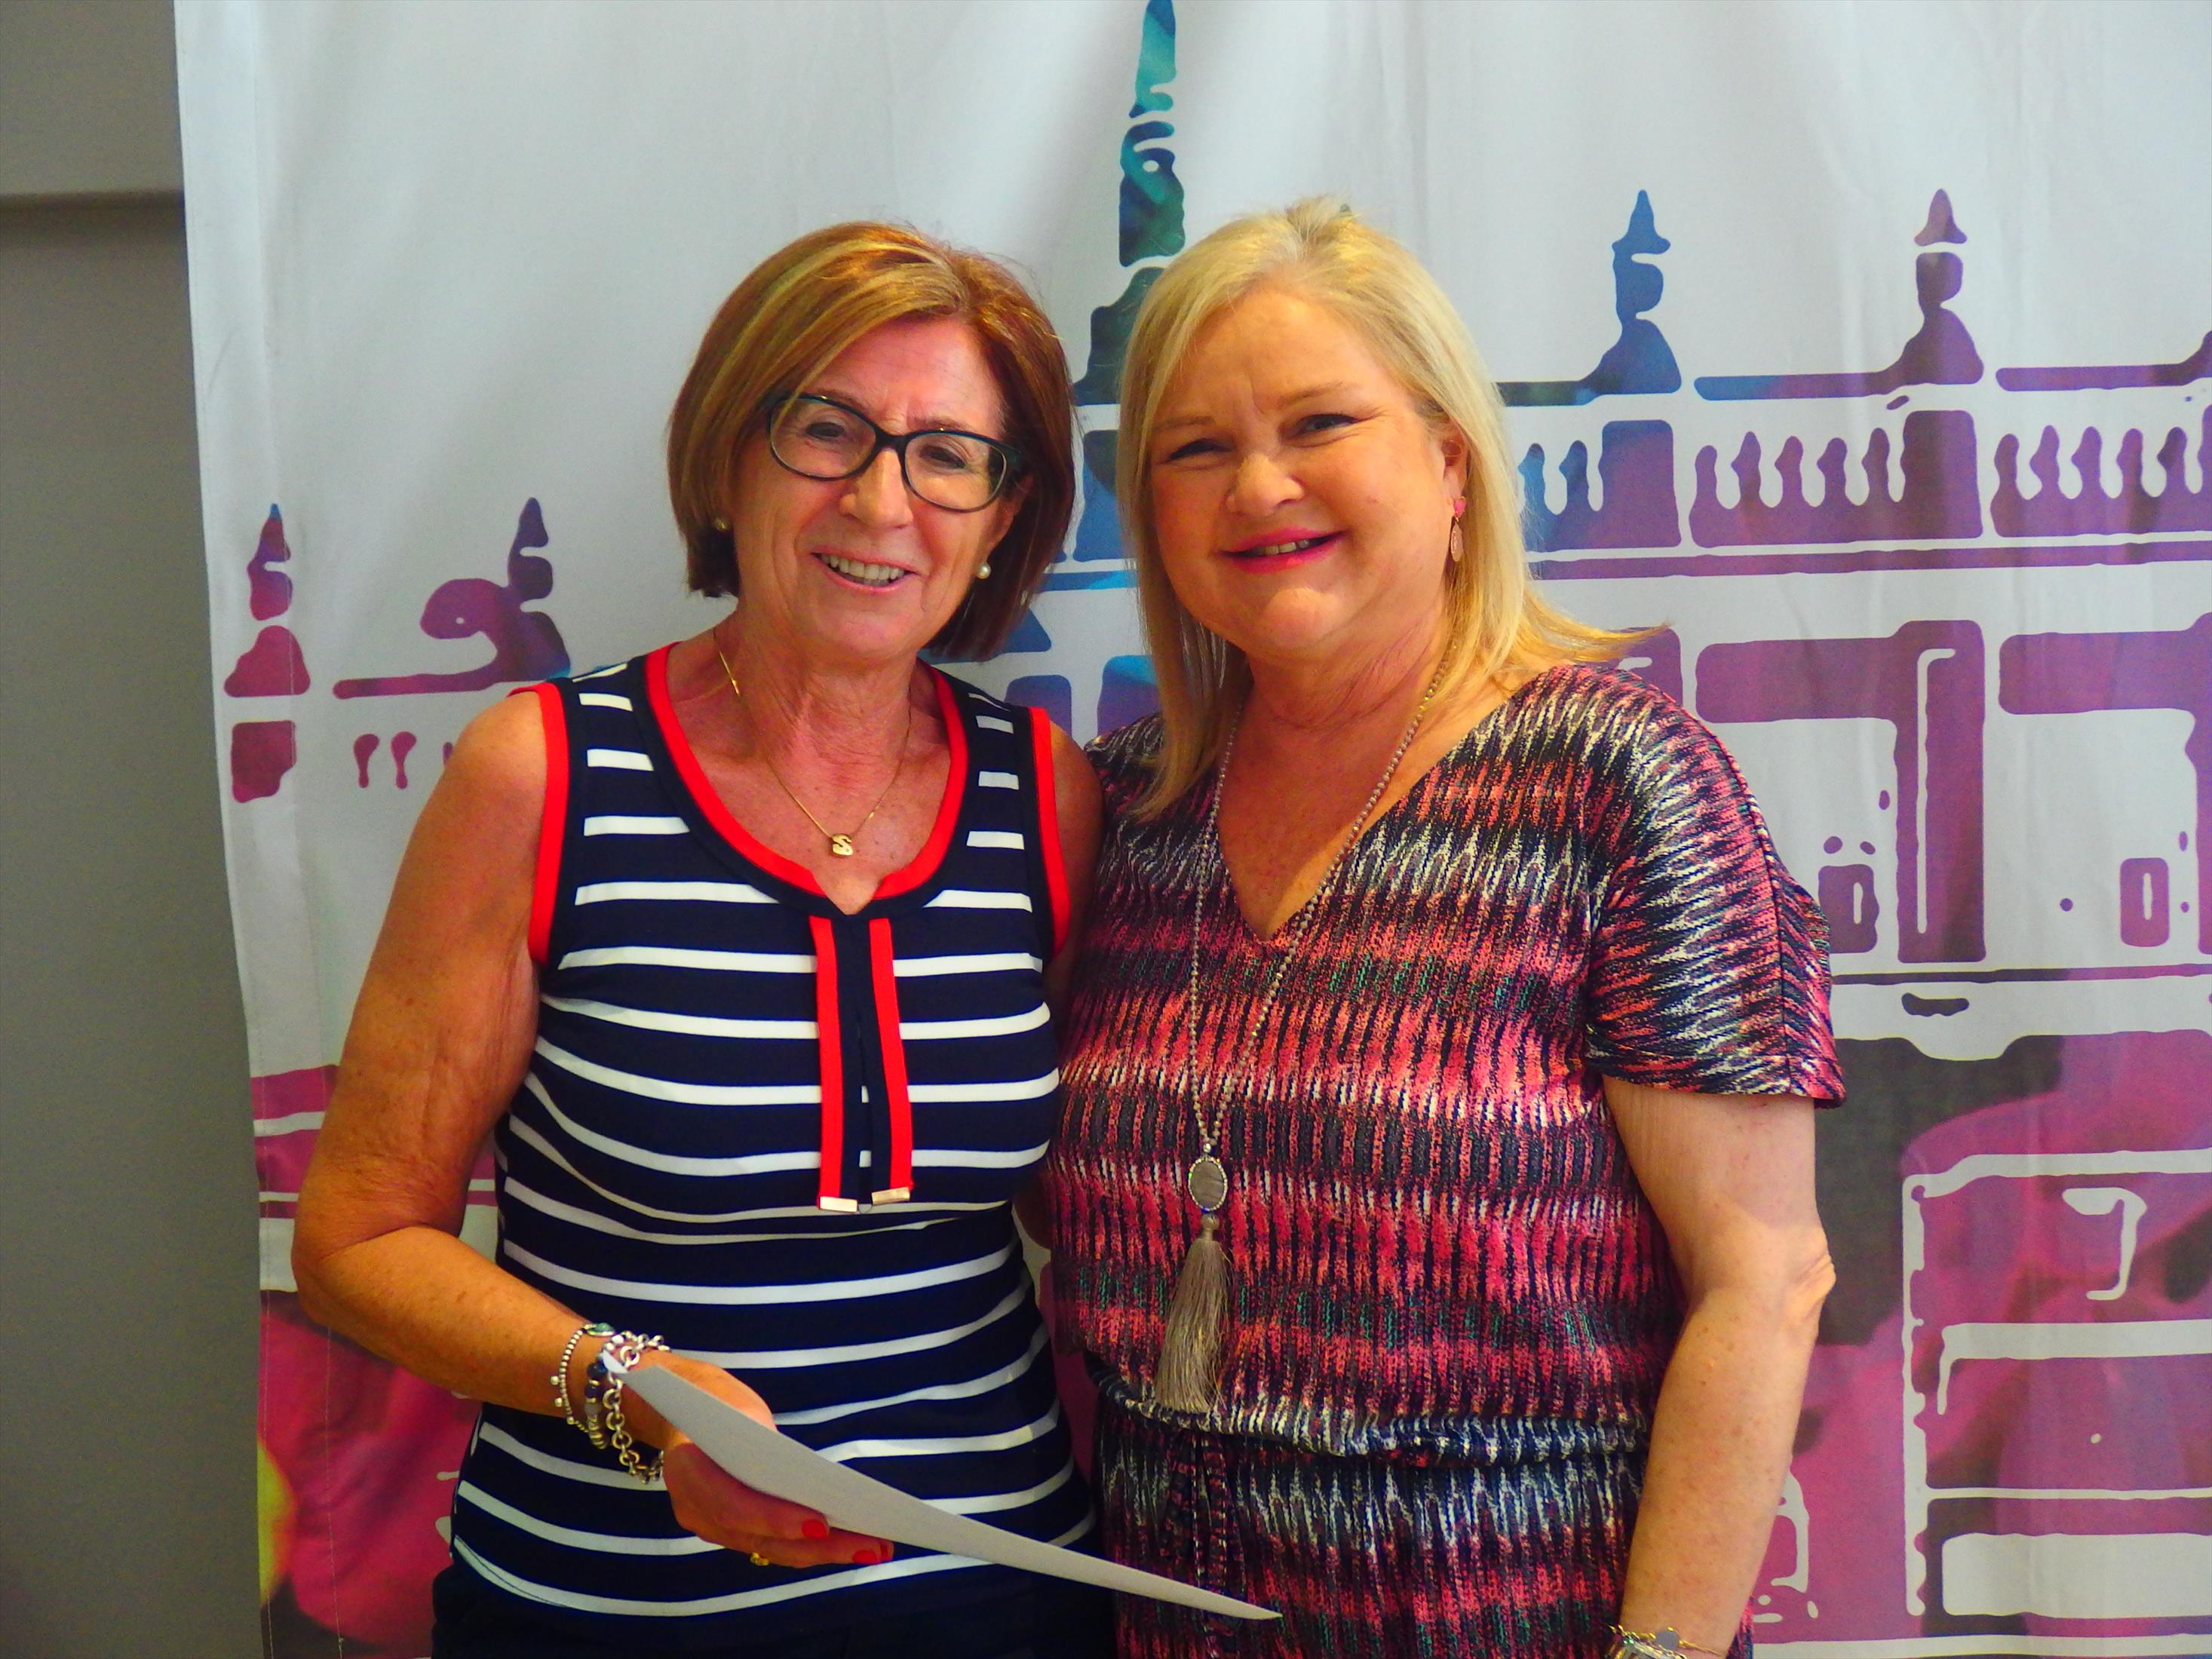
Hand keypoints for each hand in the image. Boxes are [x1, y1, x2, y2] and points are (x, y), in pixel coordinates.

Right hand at [630, 1352, 892, 1568]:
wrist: (677, 1406)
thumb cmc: (716, 1403)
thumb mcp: (739, 1410)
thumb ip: (765, 1447)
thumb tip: (816, 1484)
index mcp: (688, 1470)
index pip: (734, 1506)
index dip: (777, 1519)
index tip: (821, 1524)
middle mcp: (693, 1508)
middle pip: (760, 1539)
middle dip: (819, 1547)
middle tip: (872, 1546)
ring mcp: (707, 1525)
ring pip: (769, 1550)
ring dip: (824, 1554)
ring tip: (874, 1549)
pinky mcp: (727, 1530)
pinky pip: (768, 1545)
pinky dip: (807, 1547)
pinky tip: (847, 1544)